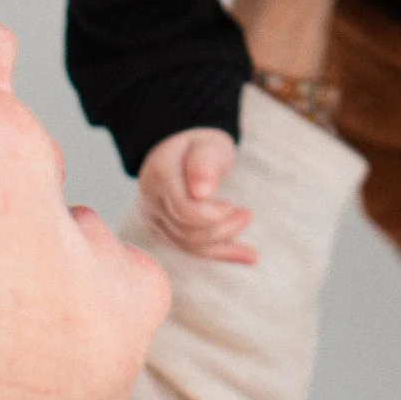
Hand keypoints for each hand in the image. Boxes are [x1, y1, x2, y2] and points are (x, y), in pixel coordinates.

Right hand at [138, 126, 256, 262]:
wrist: (184, 152)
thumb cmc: (202, 146)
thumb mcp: (208, 143)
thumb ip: (206, 162)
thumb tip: (202, 192)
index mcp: (160, 174)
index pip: (183, 209)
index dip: (210, 214)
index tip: (231, 205)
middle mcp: (151, 200)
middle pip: (186, 231)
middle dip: (222, 229)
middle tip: (247, 215)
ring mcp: (154, 219)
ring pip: (188, 246)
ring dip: (223, 244)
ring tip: (248, 234)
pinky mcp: (165, 232)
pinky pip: (192, 249)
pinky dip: (221, 253)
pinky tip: (249, 256)